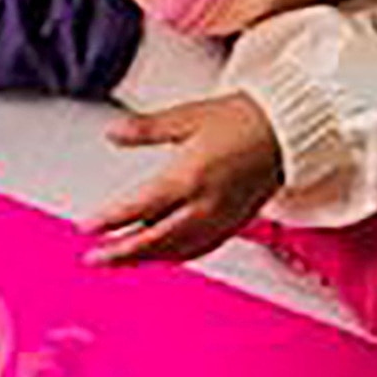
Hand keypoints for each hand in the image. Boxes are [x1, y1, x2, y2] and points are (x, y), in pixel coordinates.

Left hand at [88, 91, 285, 266]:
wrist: (290, 130)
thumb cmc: (244, 119)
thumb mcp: (188, 117)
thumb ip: (146, 129)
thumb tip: (113, 133)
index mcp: (189, 178)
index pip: (137, 209)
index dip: (109, 221)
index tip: (87, 228)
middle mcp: (205, 205)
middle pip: (154, 241)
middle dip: (121, 254)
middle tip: (95, 259)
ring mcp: (222, 218)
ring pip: (177, 251)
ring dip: (146, 258)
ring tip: (122, 259)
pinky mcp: (236, 223)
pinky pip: (201, 249)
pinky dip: (177, 255)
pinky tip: (163, 254)